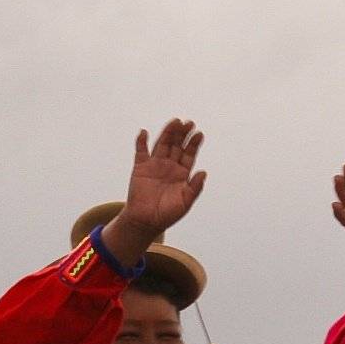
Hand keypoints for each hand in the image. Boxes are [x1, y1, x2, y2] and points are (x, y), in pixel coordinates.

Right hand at [100, 118, 205, 265]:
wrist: (146, 222)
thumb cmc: (167, 214)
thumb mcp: (185, 202)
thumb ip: (195, 187)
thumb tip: (204, 172)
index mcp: (182, 173)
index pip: (189, 154)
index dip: (194, 144)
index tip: (199, 134)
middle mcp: (169, 166)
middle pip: (177, 145)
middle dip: (183, 134)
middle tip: (189, 123)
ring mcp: (154, 165)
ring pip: (162, 144)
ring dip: (168, 133)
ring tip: (175, 121)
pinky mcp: (140, 167)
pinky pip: (141, 151)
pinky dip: (141, 141)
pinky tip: (144, 133)